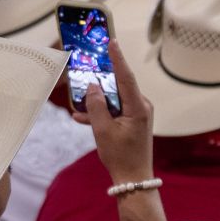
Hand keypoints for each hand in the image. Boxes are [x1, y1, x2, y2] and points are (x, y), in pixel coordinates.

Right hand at [74, 39, 153, 185]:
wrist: (134, 178)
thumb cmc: (120, 156)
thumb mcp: (103, 131)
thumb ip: (96, 106)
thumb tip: (92, 86)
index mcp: (138, 107)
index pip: (126, 76)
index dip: (117, 58)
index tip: (111, 41)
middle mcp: (141, 106)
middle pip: (118, 85)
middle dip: (101, 80)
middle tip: (86, 68)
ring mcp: (138, 113)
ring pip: (114, 98)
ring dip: (97, 100)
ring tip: (78, 102)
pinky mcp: (133, 121)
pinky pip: (115, 109)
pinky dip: (101, 112)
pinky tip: (83, 117)